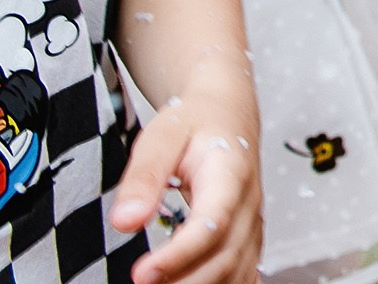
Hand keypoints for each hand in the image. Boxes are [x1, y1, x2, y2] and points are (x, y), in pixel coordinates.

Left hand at [111, 69, 262, 283]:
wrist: (227, 111)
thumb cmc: (195, 121)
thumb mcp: (162, 136)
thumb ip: (143, 177)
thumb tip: (125, 222)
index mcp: (230, 173)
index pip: (213, 223)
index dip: (179, 254)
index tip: (141, 274)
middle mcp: (248, 202)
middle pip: (227, 255)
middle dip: (186, 281)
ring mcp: (252, 220)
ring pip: (238, 268)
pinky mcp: (249, 233)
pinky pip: (246, 270)